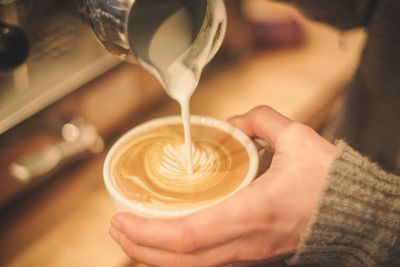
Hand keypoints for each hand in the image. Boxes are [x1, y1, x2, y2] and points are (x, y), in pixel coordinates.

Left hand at [109, 105, 335, 265]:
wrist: (355, 216)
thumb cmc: (328, 182)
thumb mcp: (298, 140)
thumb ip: (263, 121)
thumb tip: (236, 120)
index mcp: (252, 213)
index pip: (187, 236)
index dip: (147, 232)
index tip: (120, 217)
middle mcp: (244, 241)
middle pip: (180, 261)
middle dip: (140, 247)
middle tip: (116, 226)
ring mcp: (248, 254)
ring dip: (155, 254)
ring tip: (132, 236)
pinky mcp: (252, 255)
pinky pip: (207, 264)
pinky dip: (179, 256)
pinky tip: (167, 242)